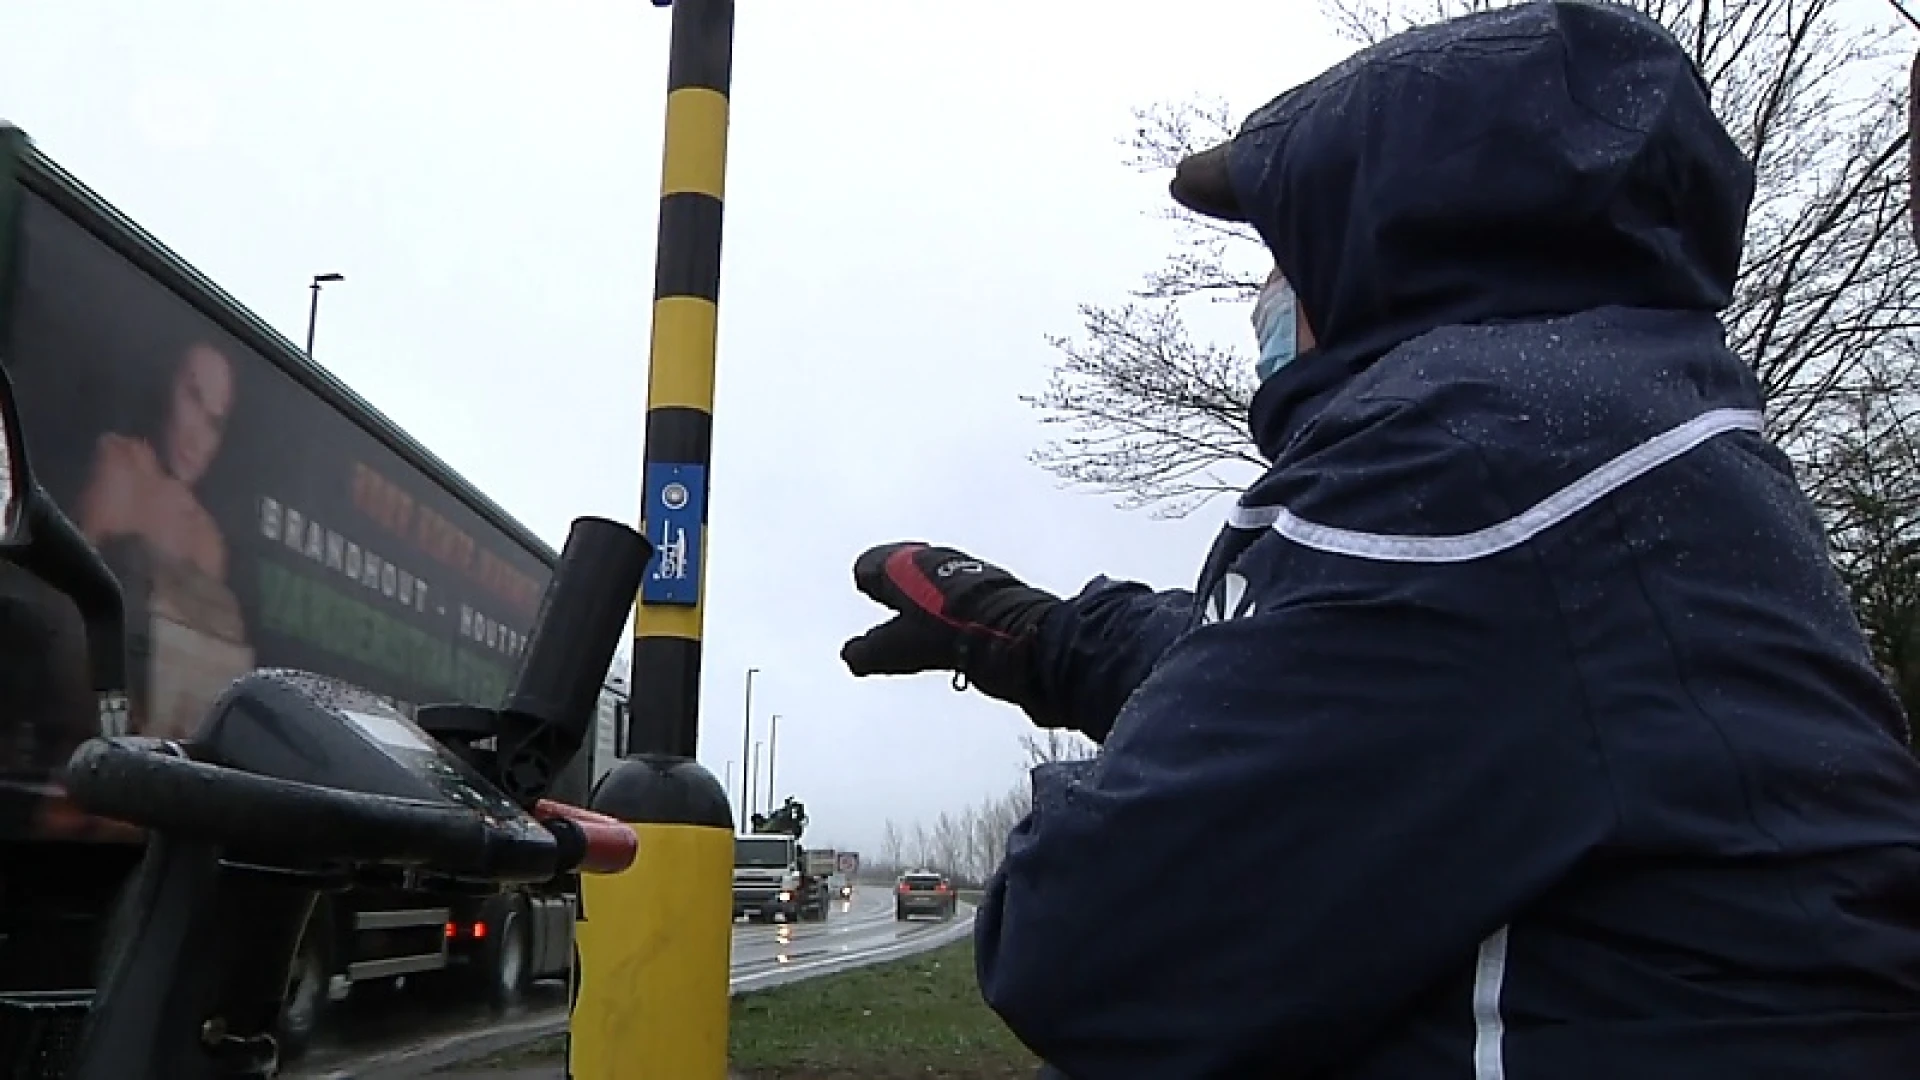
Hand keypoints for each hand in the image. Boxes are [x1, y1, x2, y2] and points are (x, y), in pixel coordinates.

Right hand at [840, 542, 1059, 705]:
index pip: (873, 565)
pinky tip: (953, 622)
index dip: (868, 579)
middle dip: (895, 582)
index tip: (865, 586)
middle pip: (906, 567)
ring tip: (918, 614)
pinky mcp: (989, 587)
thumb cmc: (951, 631)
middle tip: (883, 591)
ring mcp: (964, 571)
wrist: (1013, 631)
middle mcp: (934, 559)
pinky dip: (950, 604)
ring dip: (925, 594)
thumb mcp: (898, 648)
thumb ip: (870, 651)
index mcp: (904, 565)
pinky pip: (960, 592)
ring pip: (934, 578)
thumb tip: (851, 655)